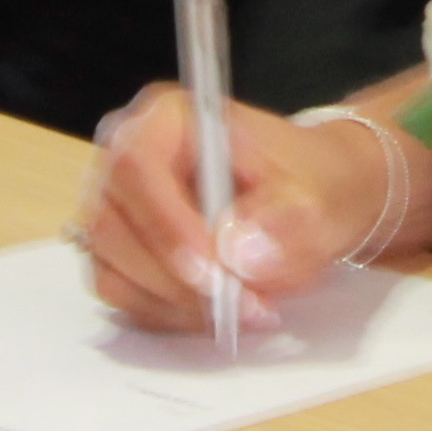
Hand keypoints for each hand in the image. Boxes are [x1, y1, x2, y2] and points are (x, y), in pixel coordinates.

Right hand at [76, 88, 403, 332]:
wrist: (313, 197)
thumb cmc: (309, 181)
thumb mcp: (318, 193)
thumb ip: (285, 220)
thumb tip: (241, 254)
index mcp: (168, 117)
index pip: (137, 168)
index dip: (167, 226)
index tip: (215, 272)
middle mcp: (128, 155)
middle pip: (113, 227)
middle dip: (178, 281)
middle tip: (244, 305)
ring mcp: (115, 207)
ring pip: (113, 270)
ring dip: (177, 304)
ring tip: (247, 309)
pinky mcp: (117, 252)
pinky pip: (123, 296)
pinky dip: (170, 314)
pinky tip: (222, 311)